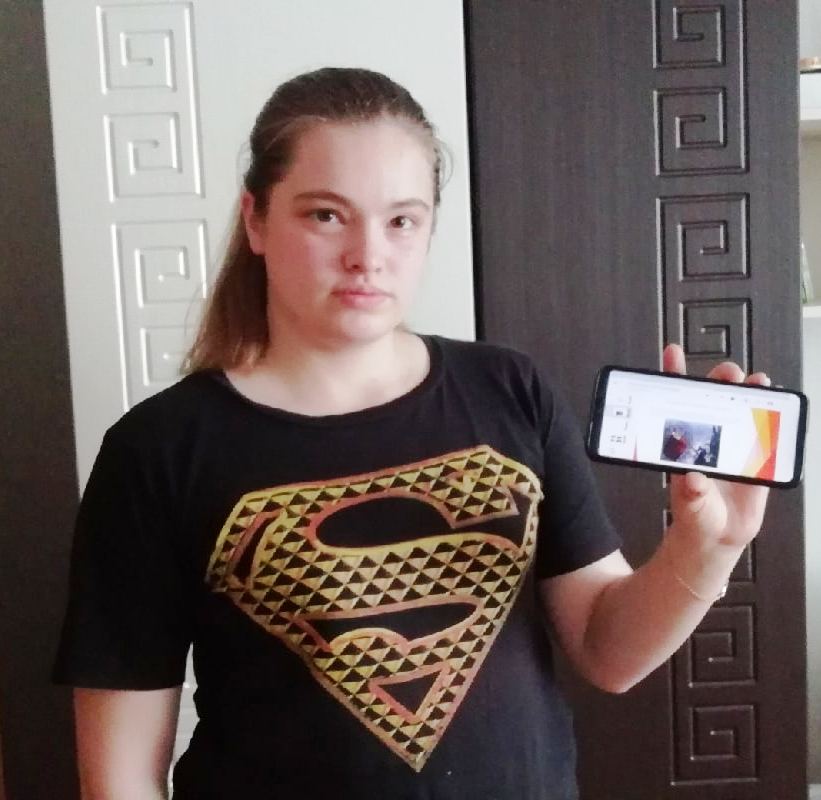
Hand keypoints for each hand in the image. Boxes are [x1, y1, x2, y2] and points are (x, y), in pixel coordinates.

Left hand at [662, 343, 769, 551]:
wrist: (719, 536)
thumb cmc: (696, 516)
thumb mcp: (691, 507)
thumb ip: (692, 496)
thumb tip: (694, 480)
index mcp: (684, 443)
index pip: (675, 402)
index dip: (673, 376)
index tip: (672, 353)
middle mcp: (708, 438)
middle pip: (714, 398)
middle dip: (721, 379)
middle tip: (729, 374)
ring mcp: (733, 445)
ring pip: (742, 409)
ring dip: (750, 392)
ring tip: (758, 380)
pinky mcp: (757, 458)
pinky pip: (767, 433)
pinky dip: (774, 417)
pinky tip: (779, 405)